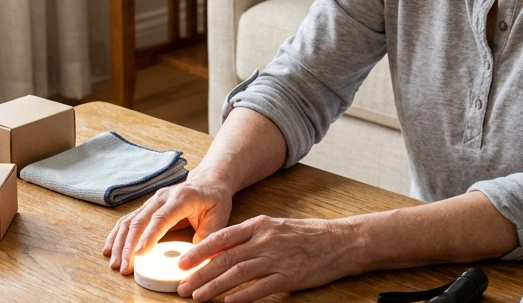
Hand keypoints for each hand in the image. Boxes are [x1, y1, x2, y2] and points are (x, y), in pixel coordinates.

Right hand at [102, 175, 233, 273]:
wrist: (208, 181)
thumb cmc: (214, 199)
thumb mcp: (219, 218)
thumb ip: (207, 238)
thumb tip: (195, 259)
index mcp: (182, 198)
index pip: (161, 218)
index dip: (149, 235)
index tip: (139, 253)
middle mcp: (162, 197)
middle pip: (140, 221)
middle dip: (129, 245)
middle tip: (124, 266)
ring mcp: (151, 201)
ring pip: (130, 221)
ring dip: (120, 243)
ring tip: (115, 263)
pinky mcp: (146, 207)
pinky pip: (127, 221)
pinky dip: (117, 235)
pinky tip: (109, 249)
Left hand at [176, 215, 359, 302]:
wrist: (341, 240)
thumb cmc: (308, 235)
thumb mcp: (275, 227)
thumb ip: (250, 237)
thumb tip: (222, 250)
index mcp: (259, 226)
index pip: (221, 238)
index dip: (199, 251)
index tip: (182, 263)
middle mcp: (265, 240)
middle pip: (224, 258)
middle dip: (200, 273)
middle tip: (183, 286)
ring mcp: (277, 259)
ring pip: (238, 273)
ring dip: (214, 287)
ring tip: (198, 297)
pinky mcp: (290, 276)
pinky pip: (261, 288)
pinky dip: (243, 296)